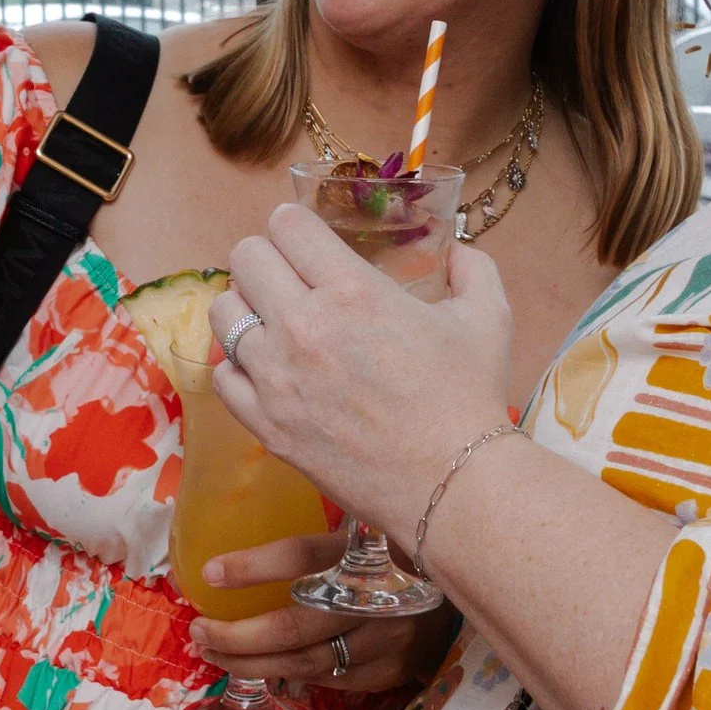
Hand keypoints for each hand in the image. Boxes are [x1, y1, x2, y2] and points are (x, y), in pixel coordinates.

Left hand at [190, 530, 458, 691]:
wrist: (474, 576)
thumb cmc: (403, 541)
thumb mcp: (371, 516)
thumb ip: (324, 517)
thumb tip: (260, 483)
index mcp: (365, 548)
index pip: (301, 558)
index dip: (253, 567)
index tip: (210, 572)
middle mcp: (376, 598)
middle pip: (296, 624)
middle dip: (238, 634)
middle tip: (199, 629)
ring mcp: (386, 640)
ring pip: (306, 661)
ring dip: (252, 661)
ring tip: (214, 651)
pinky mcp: (391, 669)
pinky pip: (331, 678)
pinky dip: (291, 674)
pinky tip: (259, 666)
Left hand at [212, 206, 514, 535]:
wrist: (452, 485)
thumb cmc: (470, 399)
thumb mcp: (488, 318)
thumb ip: (473, 270)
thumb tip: (459, 252)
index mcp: (352, 291)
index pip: (285, 224)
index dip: (295, 226)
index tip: (307, 242)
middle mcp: (303, 326)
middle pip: (245, 258)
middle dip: (267, 260)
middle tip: (290, 280)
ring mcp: (277, 377)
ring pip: (223, 312)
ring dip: (246, 309)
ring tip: (273, 323)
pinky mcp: (265, 423)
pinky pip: (222, 375)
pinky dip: (240, 368)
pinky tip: (268, 372)